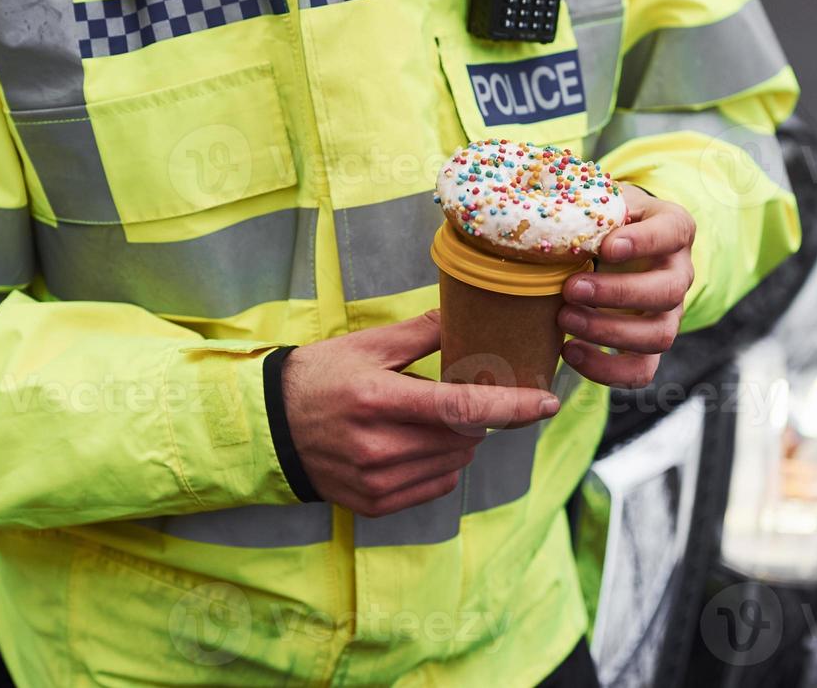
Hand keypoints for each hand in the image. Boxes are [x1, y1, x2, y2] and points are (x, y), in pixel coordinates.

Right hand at [281, 312, 559, 516]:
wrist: (268, 427)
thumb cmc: (320, 377)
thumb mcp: (366, 346)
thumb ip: (422, 332)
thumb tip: (470, 312)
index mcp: (377, 399)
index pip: (461, 408)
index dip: (511, 407)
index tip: (548, 402)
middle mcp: (377, 446)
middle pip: (464, 437)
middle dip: (475, 416)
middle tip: (451, 395)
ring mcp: (374, 481)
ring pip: (454, 463)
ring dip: (458, 441)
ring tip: (425, 420)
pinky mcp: (373, 504)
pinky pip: (435, 487)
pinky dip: (439, 465)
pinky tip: (414, 445)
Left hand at [558, 184, 695, 388]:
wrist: (613, 245)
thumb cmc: (605, 218)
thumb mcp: (603, 201)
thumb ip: (591, 206)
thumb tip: (553, 218)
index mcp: (674, 229)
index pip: (672, 233)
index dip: (643, 242)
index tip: (607, 247)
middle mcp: (680, 273)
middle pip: (668, 291)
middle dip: (618, 293)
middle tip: (571, 288)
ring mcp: (670, 313)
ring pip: (659, 335)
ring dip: (608, 331)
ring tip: (564, 319)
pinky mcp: (650, 345)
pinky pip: (641, 371)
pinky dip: (605, 369)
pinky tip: (569, 350)